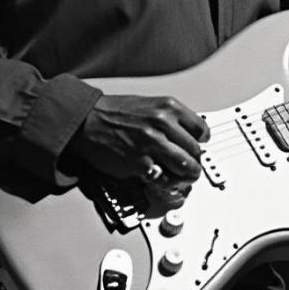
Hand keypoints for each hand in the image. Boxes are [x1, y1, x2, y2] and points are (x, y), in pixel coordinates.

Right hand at [68, 95, 209, 204]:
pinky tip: (165, 182)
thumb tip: (186, 135)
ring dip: (187, 177)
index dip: (201, 141)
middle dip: (194, 162)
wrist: (87, 120)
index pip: (201, 129)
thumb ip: (169, 118)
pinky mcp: (140, 163)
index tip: (198, 146)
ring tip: (183, 179)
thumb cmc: (113, 113)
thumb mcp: (148, 105)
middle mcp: (163, 123)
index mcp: (168, 107)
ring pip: (186, 167)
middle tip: (190, 167)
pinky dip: (168, 184)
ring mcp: (152, 144)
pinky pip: (165, 179)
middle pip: (195, 150)